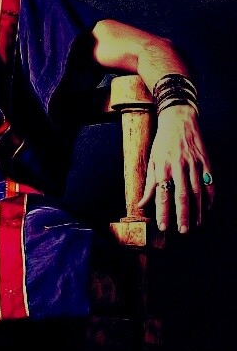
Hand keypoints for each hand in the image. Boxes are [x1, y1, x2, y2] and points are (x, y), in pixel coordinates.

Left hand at [138, 104, 213, 232]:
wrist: (179, 120)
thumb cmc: (162, 142)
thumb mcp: (151, 161)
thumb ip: (149, 184)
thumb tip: (142, 204)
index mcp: (162, 167)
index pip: (162, 194)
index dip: (163, 212)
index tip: (163, 226)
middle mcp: (178, 166)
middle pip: (182, 195)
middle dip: (182, 215)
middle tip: (183, 230)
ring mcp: (194, 163)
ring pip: (197, 191)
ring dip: (197, 210)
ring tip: (195, 223)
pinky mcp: (205, 161)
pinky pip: (209, 182)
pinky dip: (209, 196)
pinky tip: (207, 208)